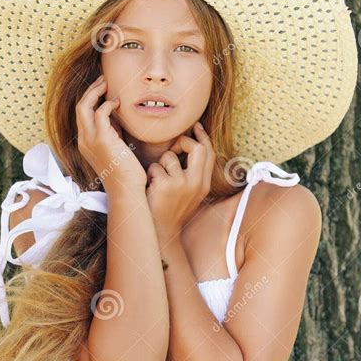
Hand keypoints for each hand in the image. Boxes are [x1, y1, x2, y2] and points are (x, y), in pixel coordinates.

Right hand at [75, 74, 146, 191]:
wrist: (126, 190)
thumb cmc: (125, 172)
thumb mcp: (115, 148)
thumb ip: (112, 133)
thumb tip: (116, 119)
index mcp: (85, 143)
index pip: (82, 115)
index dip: (90, 99)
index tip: (102, 89)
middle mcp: (84, 140)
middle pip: (79, 107)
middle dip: (90, 91)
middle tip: (103, 80)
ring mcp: (90, 140)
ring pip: (84, 107)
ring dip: (95, 92)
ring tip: (107, 84)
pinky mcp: (102, 140)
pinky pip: (100, 113)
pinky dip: (108, 104)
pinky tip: (118, 103)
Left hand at [145, 122, 215, 241]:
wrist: (160, 234)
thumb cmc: (170, 211)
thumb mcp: (189, 194)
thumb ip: (192, 173)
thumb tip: (189, 146)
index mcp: (204, 185)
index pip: (210, 153)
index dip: (203, 137)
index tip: (196, 126)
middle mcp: (196, 184)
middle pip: (197, 148)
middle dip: (183, 141)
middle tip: (173, 146)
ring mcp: (182, 185)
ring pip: (170, 156)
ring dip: (159, 164)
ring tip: (156, 180)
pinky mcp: (166, 186)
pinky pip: (155, 166)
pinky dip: (150, 174)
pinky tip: (150, 188)